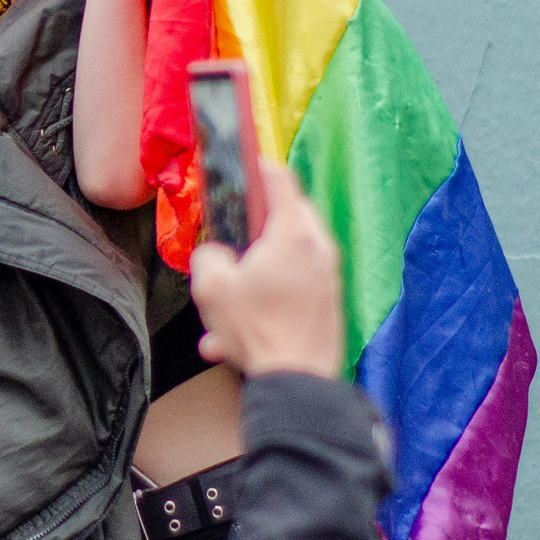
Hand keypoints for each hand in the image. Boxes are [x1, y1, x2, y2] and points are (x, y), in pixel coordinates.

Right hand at [190, 161, 343, 377]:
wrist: (298, 378)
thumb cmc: (257, 328)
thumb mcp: (212, 286)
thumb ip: (209, 256)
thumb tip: (216, 254)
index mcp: (293, 233)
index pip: (279, 180)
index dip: (259, 166)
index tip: (246, 161)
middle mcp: (318, 248)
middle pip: (289, 216)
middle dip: (259, 222)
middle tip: (234, 233)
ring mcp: (329, 275)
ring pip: (291, 254)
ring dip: (262, 268)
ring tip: (231, 300)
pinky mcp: (330, 301)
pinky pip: (296, 286)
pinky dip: (271, 297)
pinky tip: (238, 335)